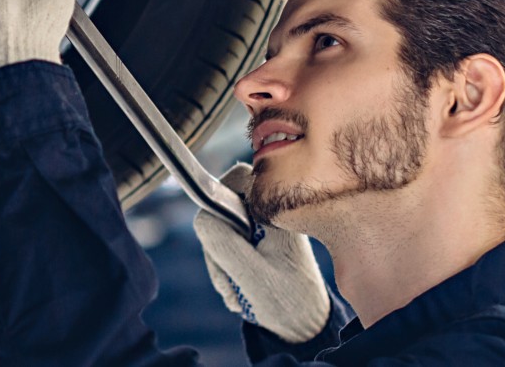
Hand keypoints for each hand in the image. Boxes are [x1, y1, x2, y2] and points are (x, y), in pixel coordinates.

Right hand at [193, 163, 331, 343]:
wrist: (303, 326)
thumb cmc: (286, 301)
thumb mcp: (249, 273)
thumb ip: (222, 241)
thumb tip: (201, 216)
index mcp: (276, 213)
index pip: (236, 179)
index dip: (217, 200)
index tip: (218, 233)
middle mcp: (270, 215)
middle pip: (222, 208)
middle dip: (218, 246)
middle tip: (230, 277)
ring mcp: (263, 230)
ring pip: (221, 231)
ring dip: (221, 263)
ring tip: (238, 290)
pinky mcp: (258, 244)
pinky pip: (228, 246)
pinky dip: (227, 269)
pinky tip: (241, 289)